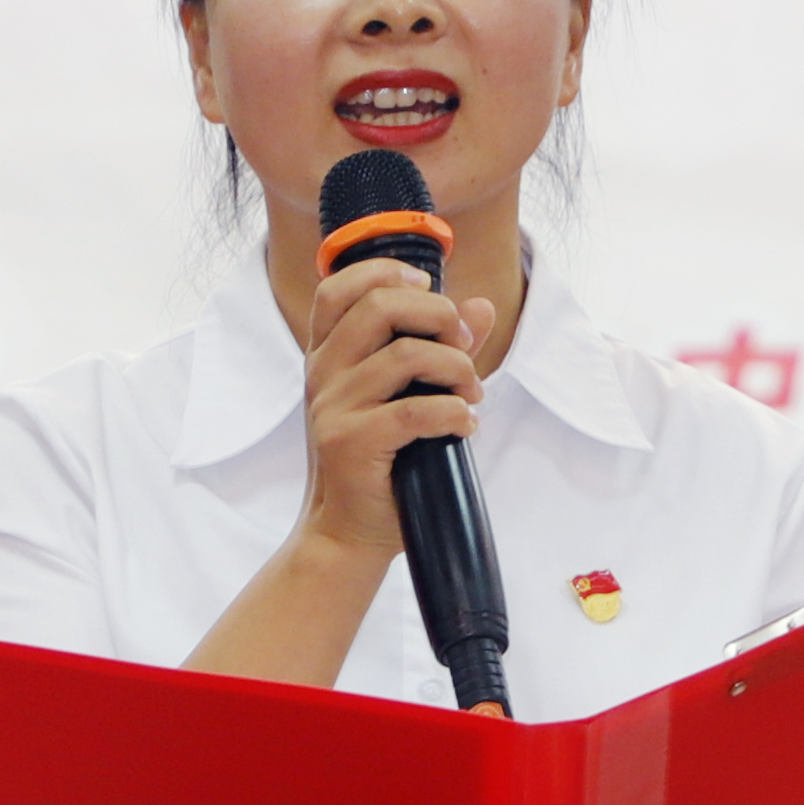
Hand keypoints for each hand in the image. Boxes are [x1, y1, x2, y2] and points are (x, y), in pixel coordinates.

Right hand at [301, 258, 499, 555]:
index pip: (339, 288)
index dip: (386, 272)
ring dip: (456, 368)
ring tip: (471, 393)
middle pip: (378, 306)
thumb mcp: (402, 398)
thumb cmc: (378, 464)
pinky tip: (465, 425)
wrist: (346, 532)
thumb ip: (439, 349)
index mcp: (328, 356)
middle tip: (464, 345)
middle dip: (437, 314)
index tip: (428, 287)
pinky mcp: (351, 442)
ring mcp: (333, 407)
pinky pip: (415, 411)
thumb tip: (480, 307)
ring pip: (405, 355)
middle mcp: (323, 373)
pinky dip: (453, 413)